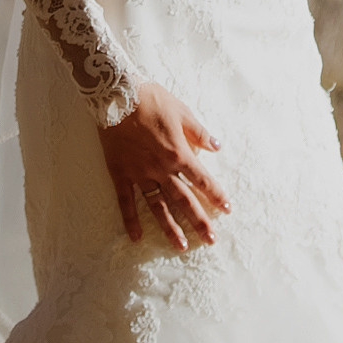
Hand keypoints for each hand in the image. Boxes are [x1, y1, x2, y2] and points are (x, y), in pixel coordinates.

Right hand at [97, 82, 227, 251]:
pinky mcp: (121, 174)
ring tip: (182, 247)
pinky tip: (137, 237)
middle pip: (184, 200)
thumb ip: (199, 132)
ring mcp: (140, 174)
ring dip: (171, 227)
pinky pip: (126, 201)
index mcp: (179, 153)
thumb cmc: (150, 99)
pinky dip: (131, 220)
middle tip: (211, 240)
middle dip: (199, 221)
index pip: (202, 180)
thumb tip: (217, 146)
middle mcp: (162, 169)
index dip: (215, 195)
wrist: (116, 95)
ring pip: (158, 206)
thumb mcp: (181, 110)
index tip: (226, 209)